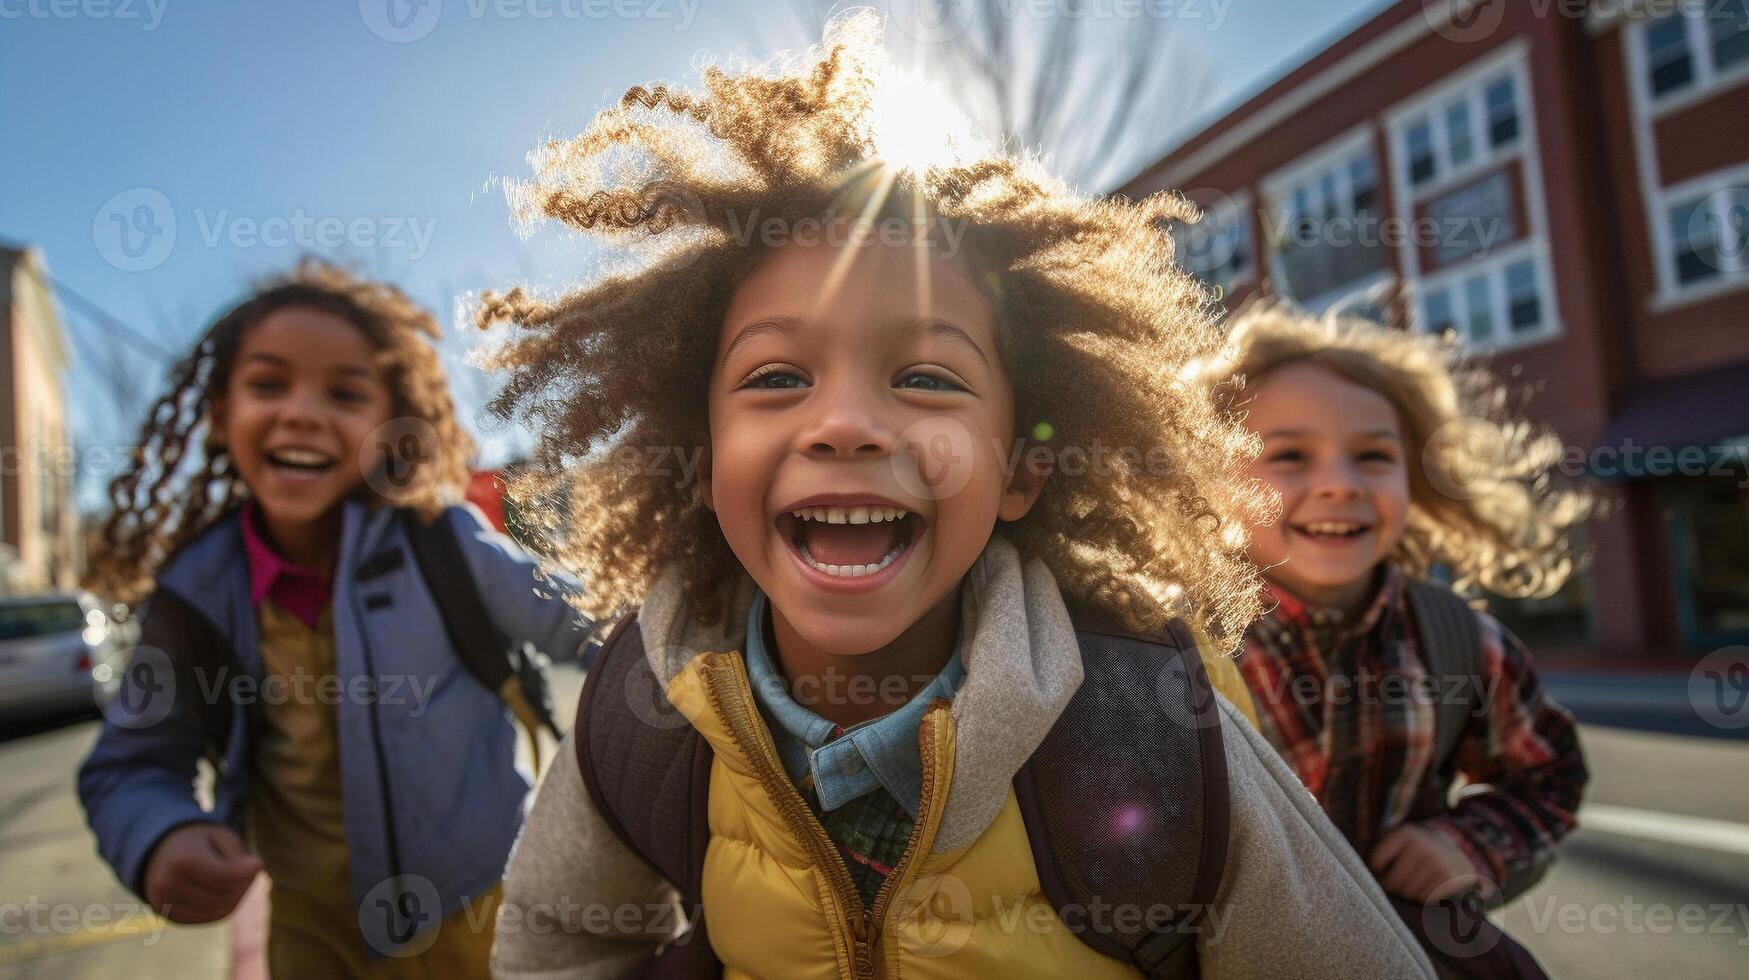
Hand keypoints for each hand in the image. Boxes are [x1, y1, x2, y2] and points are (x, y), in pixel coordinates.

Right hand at [142, 823, 262, 923]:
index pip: (223, 876)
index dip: (246, 872)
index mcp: (181, 860)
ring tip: (238, 878)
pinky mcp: (171, 917)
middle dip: (242, 884)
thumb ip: (238, 854)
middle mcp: (168, 885)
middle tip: (248, 869)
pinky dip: (224, 906)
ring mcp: (165, 904)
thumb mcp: (220, 837)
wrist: (161, 853)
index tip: (258, 862)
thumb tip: (255, 871)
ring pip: (218, 911)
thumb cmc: (199, 842)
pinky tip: (225, 890)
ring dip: (236, 897)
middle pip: (222, 896)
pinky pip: (209, 918)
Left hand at [1369, 822, 1485, 903]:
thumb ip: (1380, 848)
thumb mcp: (1401, 840)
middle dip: (1393, 886)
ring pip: (1409, 893)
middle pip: (1393, 882)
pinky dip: (1424, 898)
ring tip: (1415, 882)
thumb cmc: (1418, 851)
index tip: (1379, 870)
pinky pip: (1426, 899)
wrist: (1458, 854)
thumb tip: (1357, 870)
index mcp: (1406, 833)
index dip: (1376, 870)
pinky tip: (1428, 887)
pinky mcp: (1450, 880)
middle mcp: (1423, 846)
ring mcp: (1438, 863)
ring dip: (1409, 893)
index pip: (1376, 861)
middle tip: (1397, 883)